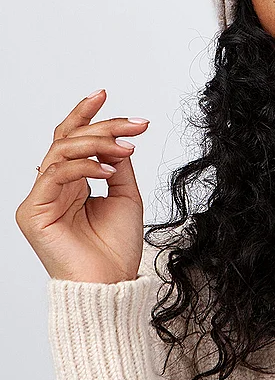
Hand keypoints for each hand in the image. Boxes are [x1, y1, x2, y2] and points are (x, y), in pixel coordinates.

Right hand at [15, 89, 148, 282]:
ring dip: (97, 143)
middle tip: (135, 123)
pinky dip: (85, 166)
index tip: (105, 94)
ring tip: (128, 146)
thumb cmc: (116, 250)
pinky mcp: (33, 212)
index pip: (72, 140)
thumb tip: (118, 139)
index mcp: (71, 184)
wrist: (112, 285)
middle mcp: (52, 188)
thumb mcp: (125, 197)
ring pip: (61, 152)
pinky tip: (109, 169)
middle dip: (102, 126)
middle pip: (67, 140)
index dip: (85, 115)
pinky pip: (56, 174)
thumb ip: (118, 165)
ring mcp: (40, 199)